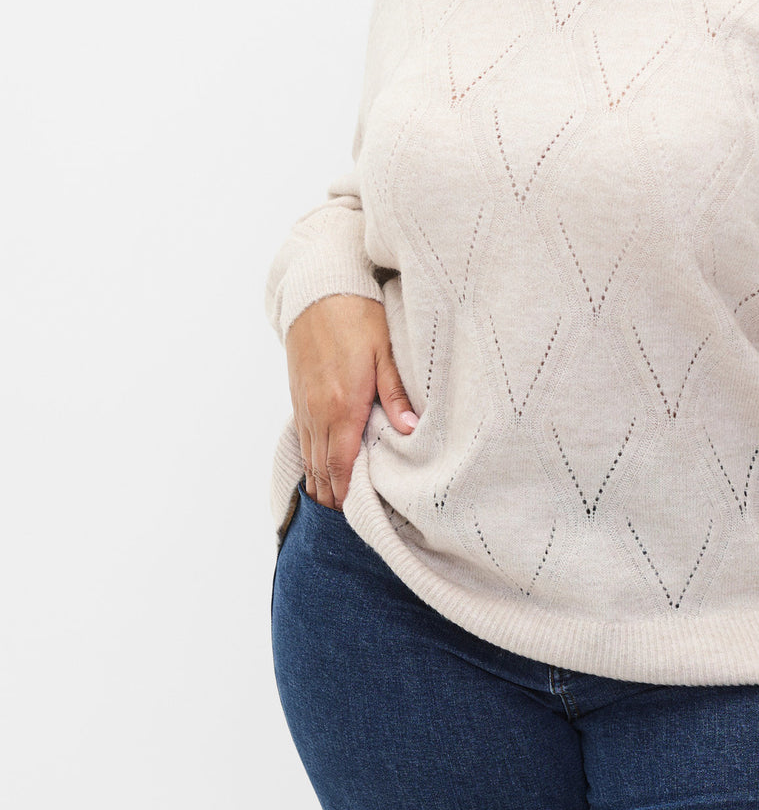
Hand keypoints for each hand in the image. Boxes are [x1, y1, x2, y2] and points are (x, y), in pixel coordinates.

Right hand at [285, 294, 419, 509]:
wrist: (318, 291)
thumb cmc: (357, 317)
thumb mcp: (384, 351)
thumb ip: (396, 392)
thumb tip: (409, 428)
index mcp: (342, 404)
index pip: (342, 462)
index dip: (346, 491)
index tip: (353, 513)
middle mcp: (318, 410)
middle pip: (322, 466)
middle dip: (331, 493)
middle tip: (344, 518)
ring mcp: (304, 403)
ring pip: (308, 453)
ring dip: (318, 479)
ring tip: (330, 503)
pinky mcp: (298, 394)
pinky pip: (302, 436)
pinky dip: (308, 458)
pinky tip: (316, 467)